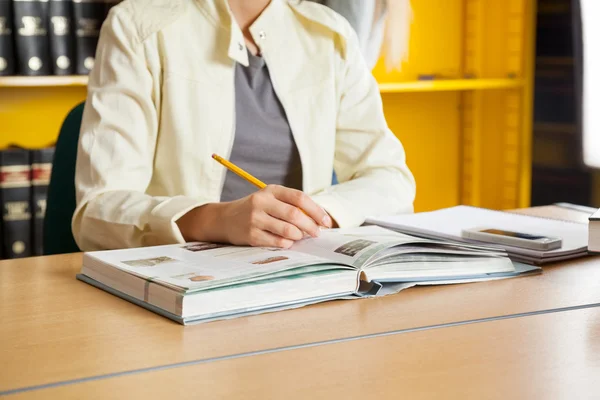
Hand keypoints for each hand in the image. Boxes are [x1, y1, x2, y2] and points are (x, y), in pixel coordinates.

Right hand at [177, 185, 332, 247]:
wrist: (224, 219)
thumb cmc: (255, 209)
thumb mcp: (270, 199)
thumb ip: (291, 205)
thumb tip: (319, 219)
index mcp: (271, 190)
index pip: (299, 198)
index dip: (316, 210)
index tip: (326, 221)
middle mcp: (262, 202)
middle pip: (295, 215)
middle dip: (311, 226)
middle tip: (317, 233)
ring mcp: (255, 219)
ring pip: (287, 230)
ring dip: (299, 236)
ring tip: (300, 237)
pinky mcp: (251, 235)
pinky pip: (276, 242)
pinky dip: (287, 243)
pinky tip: (288, 242)